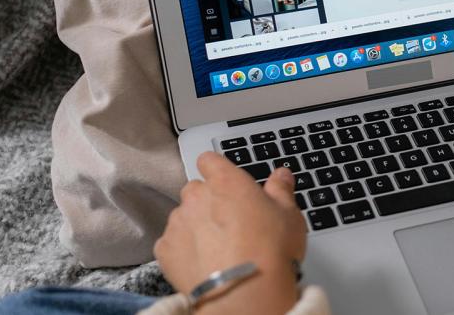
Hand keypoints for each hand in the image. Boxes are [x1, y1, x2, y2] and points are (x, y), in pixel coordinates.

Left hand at [155, 152, 306, 314]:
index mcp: (226, 181)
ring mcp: (177, 223)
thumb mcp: (289, 215)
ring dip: (196, 226)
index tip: (226, 182)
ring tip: (218, 248)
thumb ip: (280, 189)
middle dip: (209, 201)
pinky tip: (203, 262)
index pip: (210, 160)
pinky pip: (171, 243)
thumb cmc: (270, 250)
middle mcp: (197, 197)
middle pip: (196, 190)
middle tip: (231, 222)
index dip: (217, 170)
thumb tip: (281, 175)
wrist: (244, 293)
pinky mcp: (165, 250)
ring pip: (183, 217)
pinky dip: (183, 250)